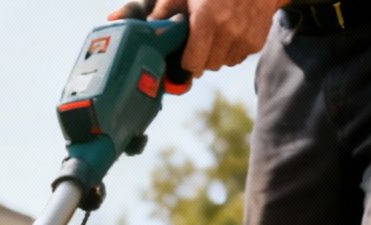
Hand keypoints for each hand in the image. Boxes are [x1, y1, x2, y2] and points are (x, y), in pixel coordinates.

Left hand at [106, 0, 287, 72]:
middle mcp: (228, 31)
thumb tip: (113, 19)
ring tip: (212, 32)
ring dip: (214, 54)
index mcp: (207, 19)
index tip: (180, 53)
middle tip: (196, 39)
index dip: (183, 61)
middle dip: (198, 57)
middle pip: (205, 67)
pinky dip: (230, 49)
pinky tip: (228, 30)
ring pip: (221, 64)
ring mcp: (245, 38)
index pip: (191, 64)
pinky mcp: (256, 41)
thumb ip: (156, 11)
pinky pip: (237, 57)